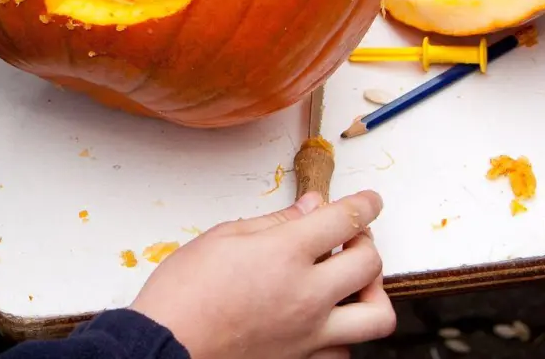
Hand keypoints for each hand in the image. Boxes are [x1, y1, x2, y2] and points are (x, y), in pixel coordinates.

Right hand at [130, 190, 396, 358]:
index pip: (344, 220)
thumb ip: (273, 222)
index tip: (370, 201)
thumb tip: (310, 207)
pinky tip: (326, 319)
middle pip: (370, 263)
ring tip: (353, 284)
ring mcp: (311, 333)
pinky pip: (346, 348)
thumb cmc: (183, 293)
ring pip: (377, 315)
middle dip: (367, 241)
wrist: (167, 345)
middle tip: (352, 236)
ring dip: (373, 293)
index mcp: (284, 255)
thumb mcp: (220, 239)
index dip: (364, 204)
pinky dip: (345, 332)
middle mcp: (307, 295)